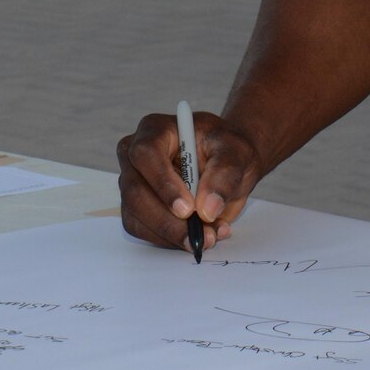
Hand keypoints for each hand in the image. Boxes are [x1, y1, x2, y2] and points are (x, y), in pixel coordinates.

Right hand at [116, 110, 264, 252]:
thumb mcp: (237, 153)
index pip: (146, 155)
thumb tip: (207, 209)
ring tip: (209, 236)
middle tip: (201, 236)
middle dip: (167, 220)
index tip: (188, 209)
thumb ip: (225, 175)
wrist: (229, 164)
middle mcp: (135, 155)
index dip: (163, 183)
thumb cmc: (229, 150)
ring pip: (136, 215)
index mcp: (156, 130)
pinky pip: (142, 229)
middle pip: (135, 190)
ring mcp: (132, 181)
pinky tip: (198, 236)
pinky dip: (170, 239)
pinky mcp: (136, 207)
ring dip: (171, 234)